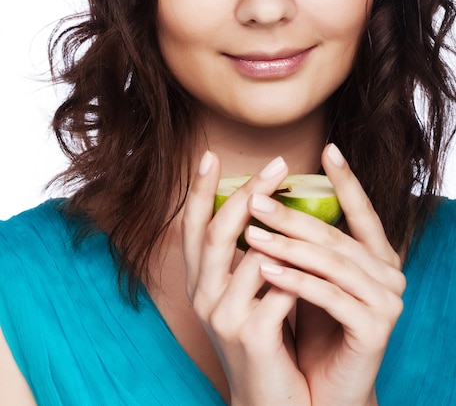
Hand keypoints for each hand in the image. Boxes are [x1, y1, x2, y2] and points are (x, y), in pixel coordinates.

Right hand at [182, 152, 311, 404]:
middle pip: (219, 232)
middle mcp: (202, 296)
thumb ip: (246, 256)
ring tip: (306, 199)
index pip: (191, 227)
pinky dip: (299, 268)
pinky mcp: (251, 335)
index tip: (209, 156)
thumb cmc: (264, 337)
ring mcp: (223, 316)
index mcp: (198, 282)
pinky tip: (317, 256)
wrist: (270, 401)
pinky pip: (280, 287)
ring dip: (282, 226)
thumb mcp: (245, 293)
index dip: (199, 191)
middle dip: (249, 193)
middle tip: (278, 164)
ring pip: (253, 255)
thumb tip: (264, 206)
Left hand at [244, 143, 405, 405]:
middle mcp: (388, 273)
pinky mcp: (375, 327)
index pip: (361, 210)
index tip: (329, 148)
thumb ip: (302, 242)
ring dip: (287, 246)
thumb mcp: (306, 274)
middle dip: (291, 215)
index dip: (347, 180)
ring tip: (251, 233)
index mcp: (375, 255)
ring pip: (331, 264)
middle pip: (334, 236)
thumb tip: (266, 195)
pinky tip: (265, 270)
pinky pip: (330, 296)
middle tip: (254, 196)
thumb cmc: (311, 324)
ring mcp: (386, 300)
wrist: (320, 388)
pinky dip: (295, 281)